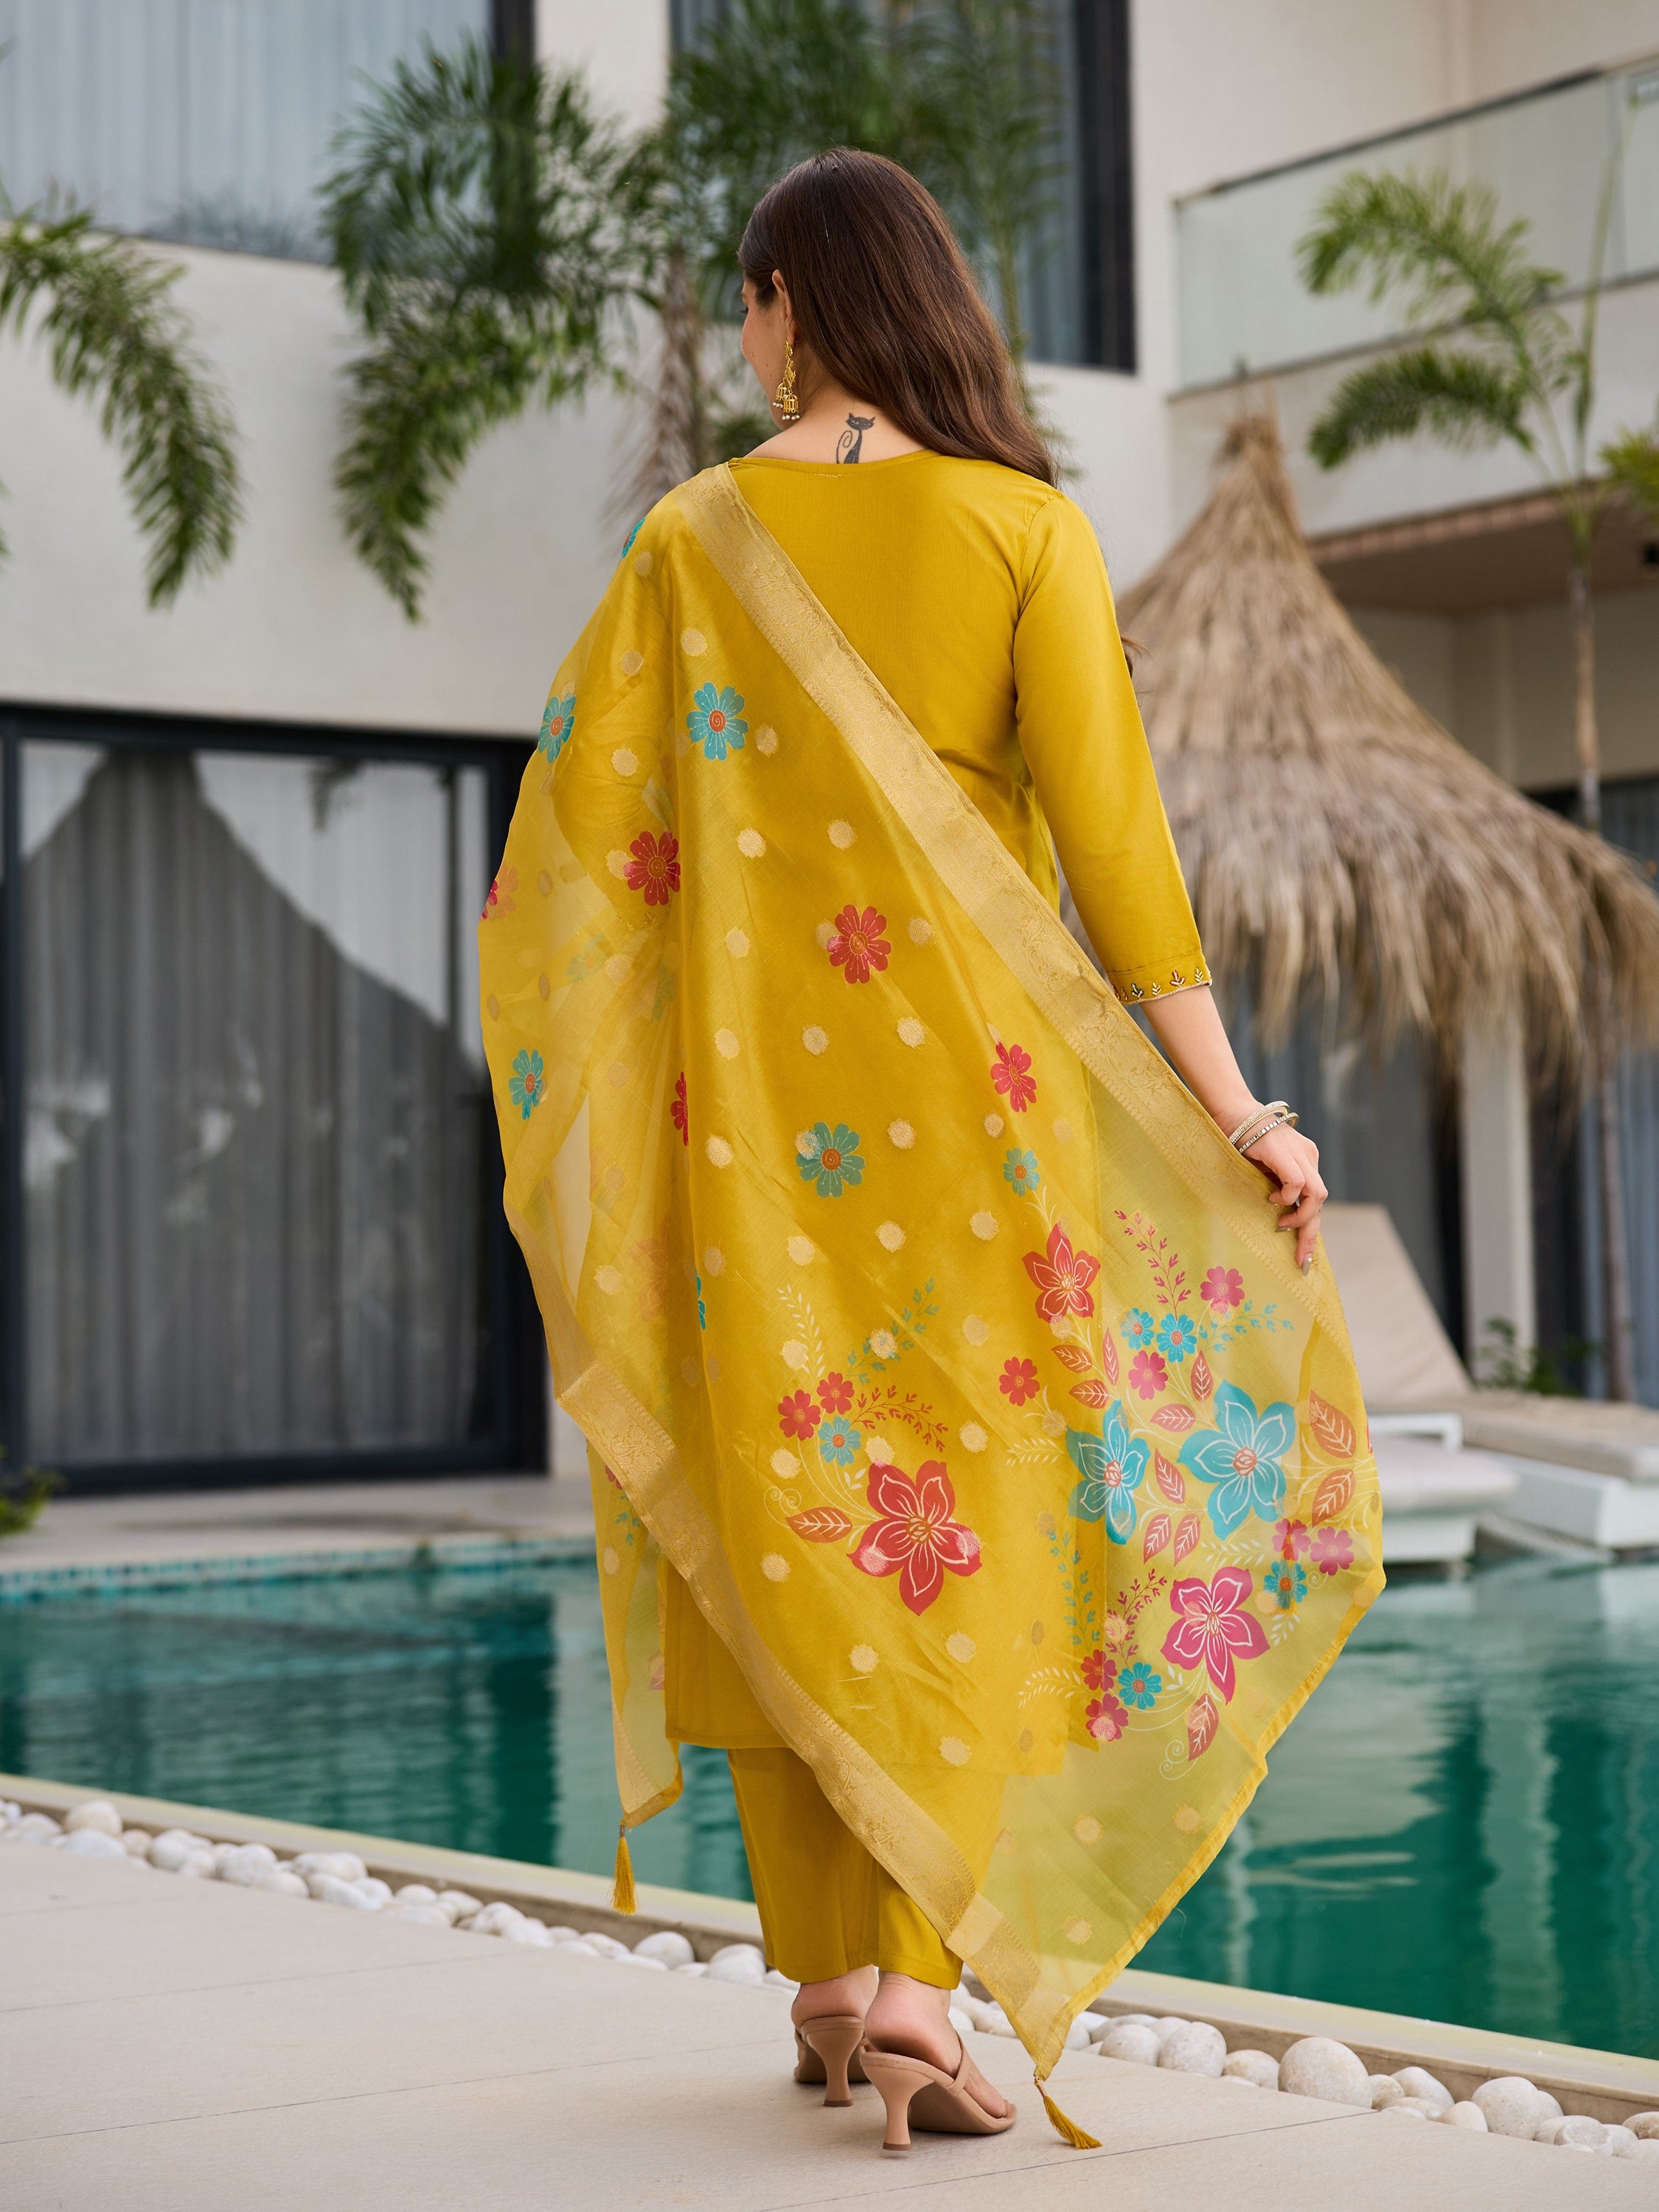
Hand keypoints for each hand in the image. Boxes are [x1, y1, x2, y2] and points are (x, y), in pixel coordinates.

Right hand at [1240, 1124, 1325, 1270]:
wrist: (1232, 1112)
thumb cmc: (1241, 1142)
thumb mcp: (1263, 1171)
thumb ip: (1275, 1187)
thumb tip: (1278, 1220)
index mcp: (1305, 1162)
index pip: (1315, 1201)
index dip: (1311, 1230)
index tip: (1304, 1258)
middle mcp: (1308, 1157)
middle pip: (1320, 1202)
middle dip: (1310, 1234)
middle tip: (1301, 1260)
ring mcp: (1301, 1153)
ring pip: (1317, 1195)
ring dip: (1301, 1217)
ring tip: (1281, 1225)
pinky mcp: (1286, 1152)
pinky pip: (1298, 1183)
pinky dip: (1287, 1197)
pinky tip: (1271, 1199)